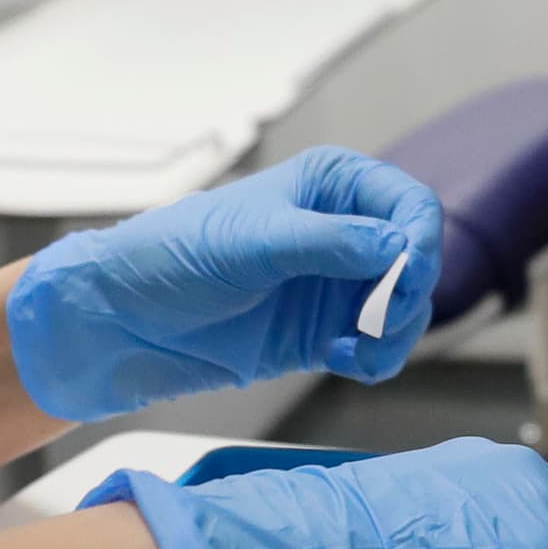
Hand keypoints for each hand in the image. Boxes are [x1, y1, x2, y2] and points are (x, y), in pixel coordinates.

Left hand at [4, 146, 444, 420]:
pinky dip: (375, 359)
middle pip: (418, 259)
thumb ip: (328, 242)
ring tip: (356, 351)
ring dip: (394, 334)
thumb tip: (395, 246)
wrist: (127, 319)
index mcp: (330, 185)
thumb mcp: (253, 242)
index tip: (407, 276)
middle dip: (408, 295)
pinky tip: (344, 363)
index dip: (420, 240)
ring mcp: (335, 283)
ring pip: (405, 308)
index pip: (407, 203)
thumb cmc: (174, 256)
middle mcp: (342, 229)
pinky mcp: (325, 330)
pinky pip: (378, 345)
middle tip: (376, 321)